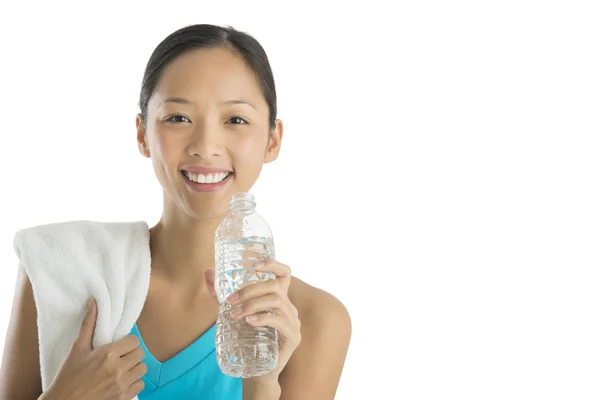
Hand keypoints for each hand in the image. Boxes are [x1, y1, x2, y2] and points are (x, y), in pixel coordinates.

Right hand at [45, 299, 145, 399]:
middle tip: (121, 357)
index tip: (120, 346)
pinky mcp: (123, 397)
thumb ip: (89, 324)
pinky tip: (122, 382)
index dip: (128, 343)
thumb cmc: (68, 377)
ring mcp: (121, 385)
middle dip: (131, 354)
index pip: (134, 341)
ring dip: (134, 368)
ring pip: (142, 370)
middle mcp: (117, 369)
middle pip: (140, 354)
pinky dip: (134, 383)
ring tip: (122, 369)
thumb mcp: (77, 349)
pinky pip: (140, 385)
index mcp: (108, 354)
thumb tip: (94, 302)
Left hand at [204, 260, 301, 384]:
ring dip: (252, 304)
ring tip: (235, 314)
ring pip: (276, 301)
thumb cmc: (246, 340)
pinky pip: (280, 320)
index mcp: (278, 298)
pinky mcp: (293, 336)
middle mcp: (288, 307)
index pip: (284, 273)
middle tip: (230, 301)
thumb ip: (220, 294)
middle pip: (274, 286)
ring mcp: (293, 321)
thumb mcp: (232, 313)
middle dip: (249, 290)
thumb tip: (207, 272)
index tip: (255, 265)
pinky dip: (263, 318)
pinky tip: (249, 321)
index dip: (273, 264)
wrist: (255, 370)